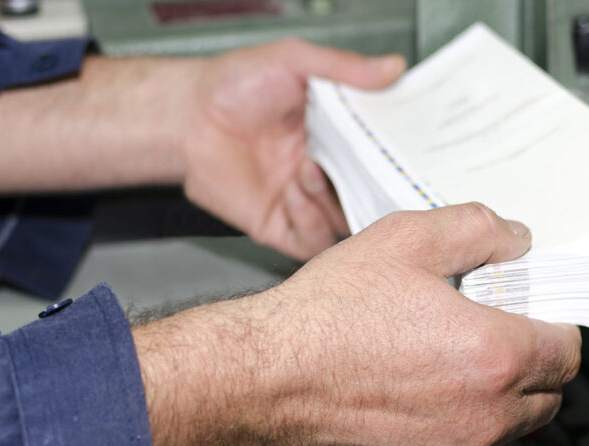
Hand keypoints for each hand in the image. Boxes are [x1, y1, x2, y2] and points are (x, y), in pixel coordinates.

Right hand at [133, 203, 581, 445]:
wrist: (264, 381)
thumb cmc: (324, 318)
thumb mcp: (403, 240)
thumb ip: (476, 230)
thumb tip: (514, 240)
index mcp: (493, 356)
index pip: (567, 350)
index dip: (549, 327)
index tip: (527, 321)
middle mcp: (484, 418)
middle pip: (544, 397)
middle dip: (521, 368)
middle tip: (472, 342)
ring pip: (502, 434)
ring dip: (485, 407)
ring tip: (429, 374)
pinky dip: (445, 441)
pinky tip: (405, 409)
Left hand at [182, 39, 405, 259]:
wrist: (187, 117)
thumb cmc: (232, 86)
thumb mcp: (294, 61)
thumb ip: (344, 68)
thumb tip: (391, 68)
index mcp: (335, 135)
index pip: (381, 156)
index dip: (395, 159)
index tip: (401, 152)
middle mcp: (323, 169)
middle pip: (369, 195)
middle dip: (371, 188)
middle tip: (364, 171)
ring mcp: (302, 199)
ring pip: (345, 222)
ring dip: (334, 201)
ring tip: (311, 171)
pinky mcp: (278, 224)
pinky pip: (311, 241)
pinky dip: (311, 222)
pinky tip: (294, 193)